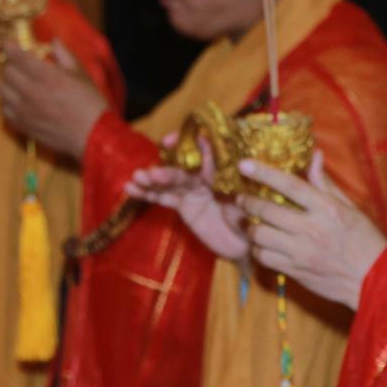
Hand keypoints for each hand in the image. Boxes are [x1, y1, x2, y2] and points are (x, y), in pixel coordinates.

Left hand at [0, 42, 106, 157]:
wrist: (93, 135)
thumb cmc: (91, 102)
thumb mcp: (81, 73)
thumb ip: (64, 54)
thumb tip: (53, 40)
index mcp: (47, 76)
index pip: (17, 56)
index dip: (9, 46)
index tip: (8, 42)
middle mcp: (31, 92)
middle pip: (6, 72)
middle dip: (11, 64)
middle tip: (19, 64)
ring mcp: (24, 111)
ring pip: (1, 91)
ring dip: (7, 83)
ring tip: (18, 82)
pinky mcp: (23, 125)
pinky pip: (4, 110)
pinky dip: (7, 102)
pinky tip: (18, 100)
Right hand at [127, 140, 250, 261]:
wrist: (250, 244)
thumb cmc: (256, 216)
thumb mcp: (249, 196)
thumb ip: (237, 178)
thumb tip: (231, 162)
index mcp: (224, 168)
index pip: (203, 149)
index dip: (186, 143)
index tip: (170, 142)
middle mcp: (206, 175)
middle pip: (182, 168)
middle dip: (165, 169)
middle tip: (150, 173)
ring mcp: (193, 191)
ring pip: (170, 182)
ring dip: (151, 179)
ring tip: (135, 178)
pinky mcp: (184, 206)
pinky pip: (164, 197)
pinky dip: (148, 193)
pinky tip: (131, 189)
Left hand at [235, 154, 385, 309]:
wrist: (372, 281)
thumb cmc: (365, 241)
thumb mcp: (351, 208)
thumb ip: (327, 184)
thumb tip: (315, 156)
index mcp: (326, 209)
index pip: (290, 185)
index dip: (264, 173)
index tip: (244, 164)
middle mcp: (311, 229)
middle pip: (266, 210)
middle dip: (248, 202)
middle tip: (242, 199)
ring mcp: (301, 252)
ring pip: (260, 235)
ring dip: (251, 227)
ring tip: (252, 223)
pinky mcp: (295, 270)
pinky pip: (264, 258)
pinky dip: (258, 249)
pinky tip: (263, 245)